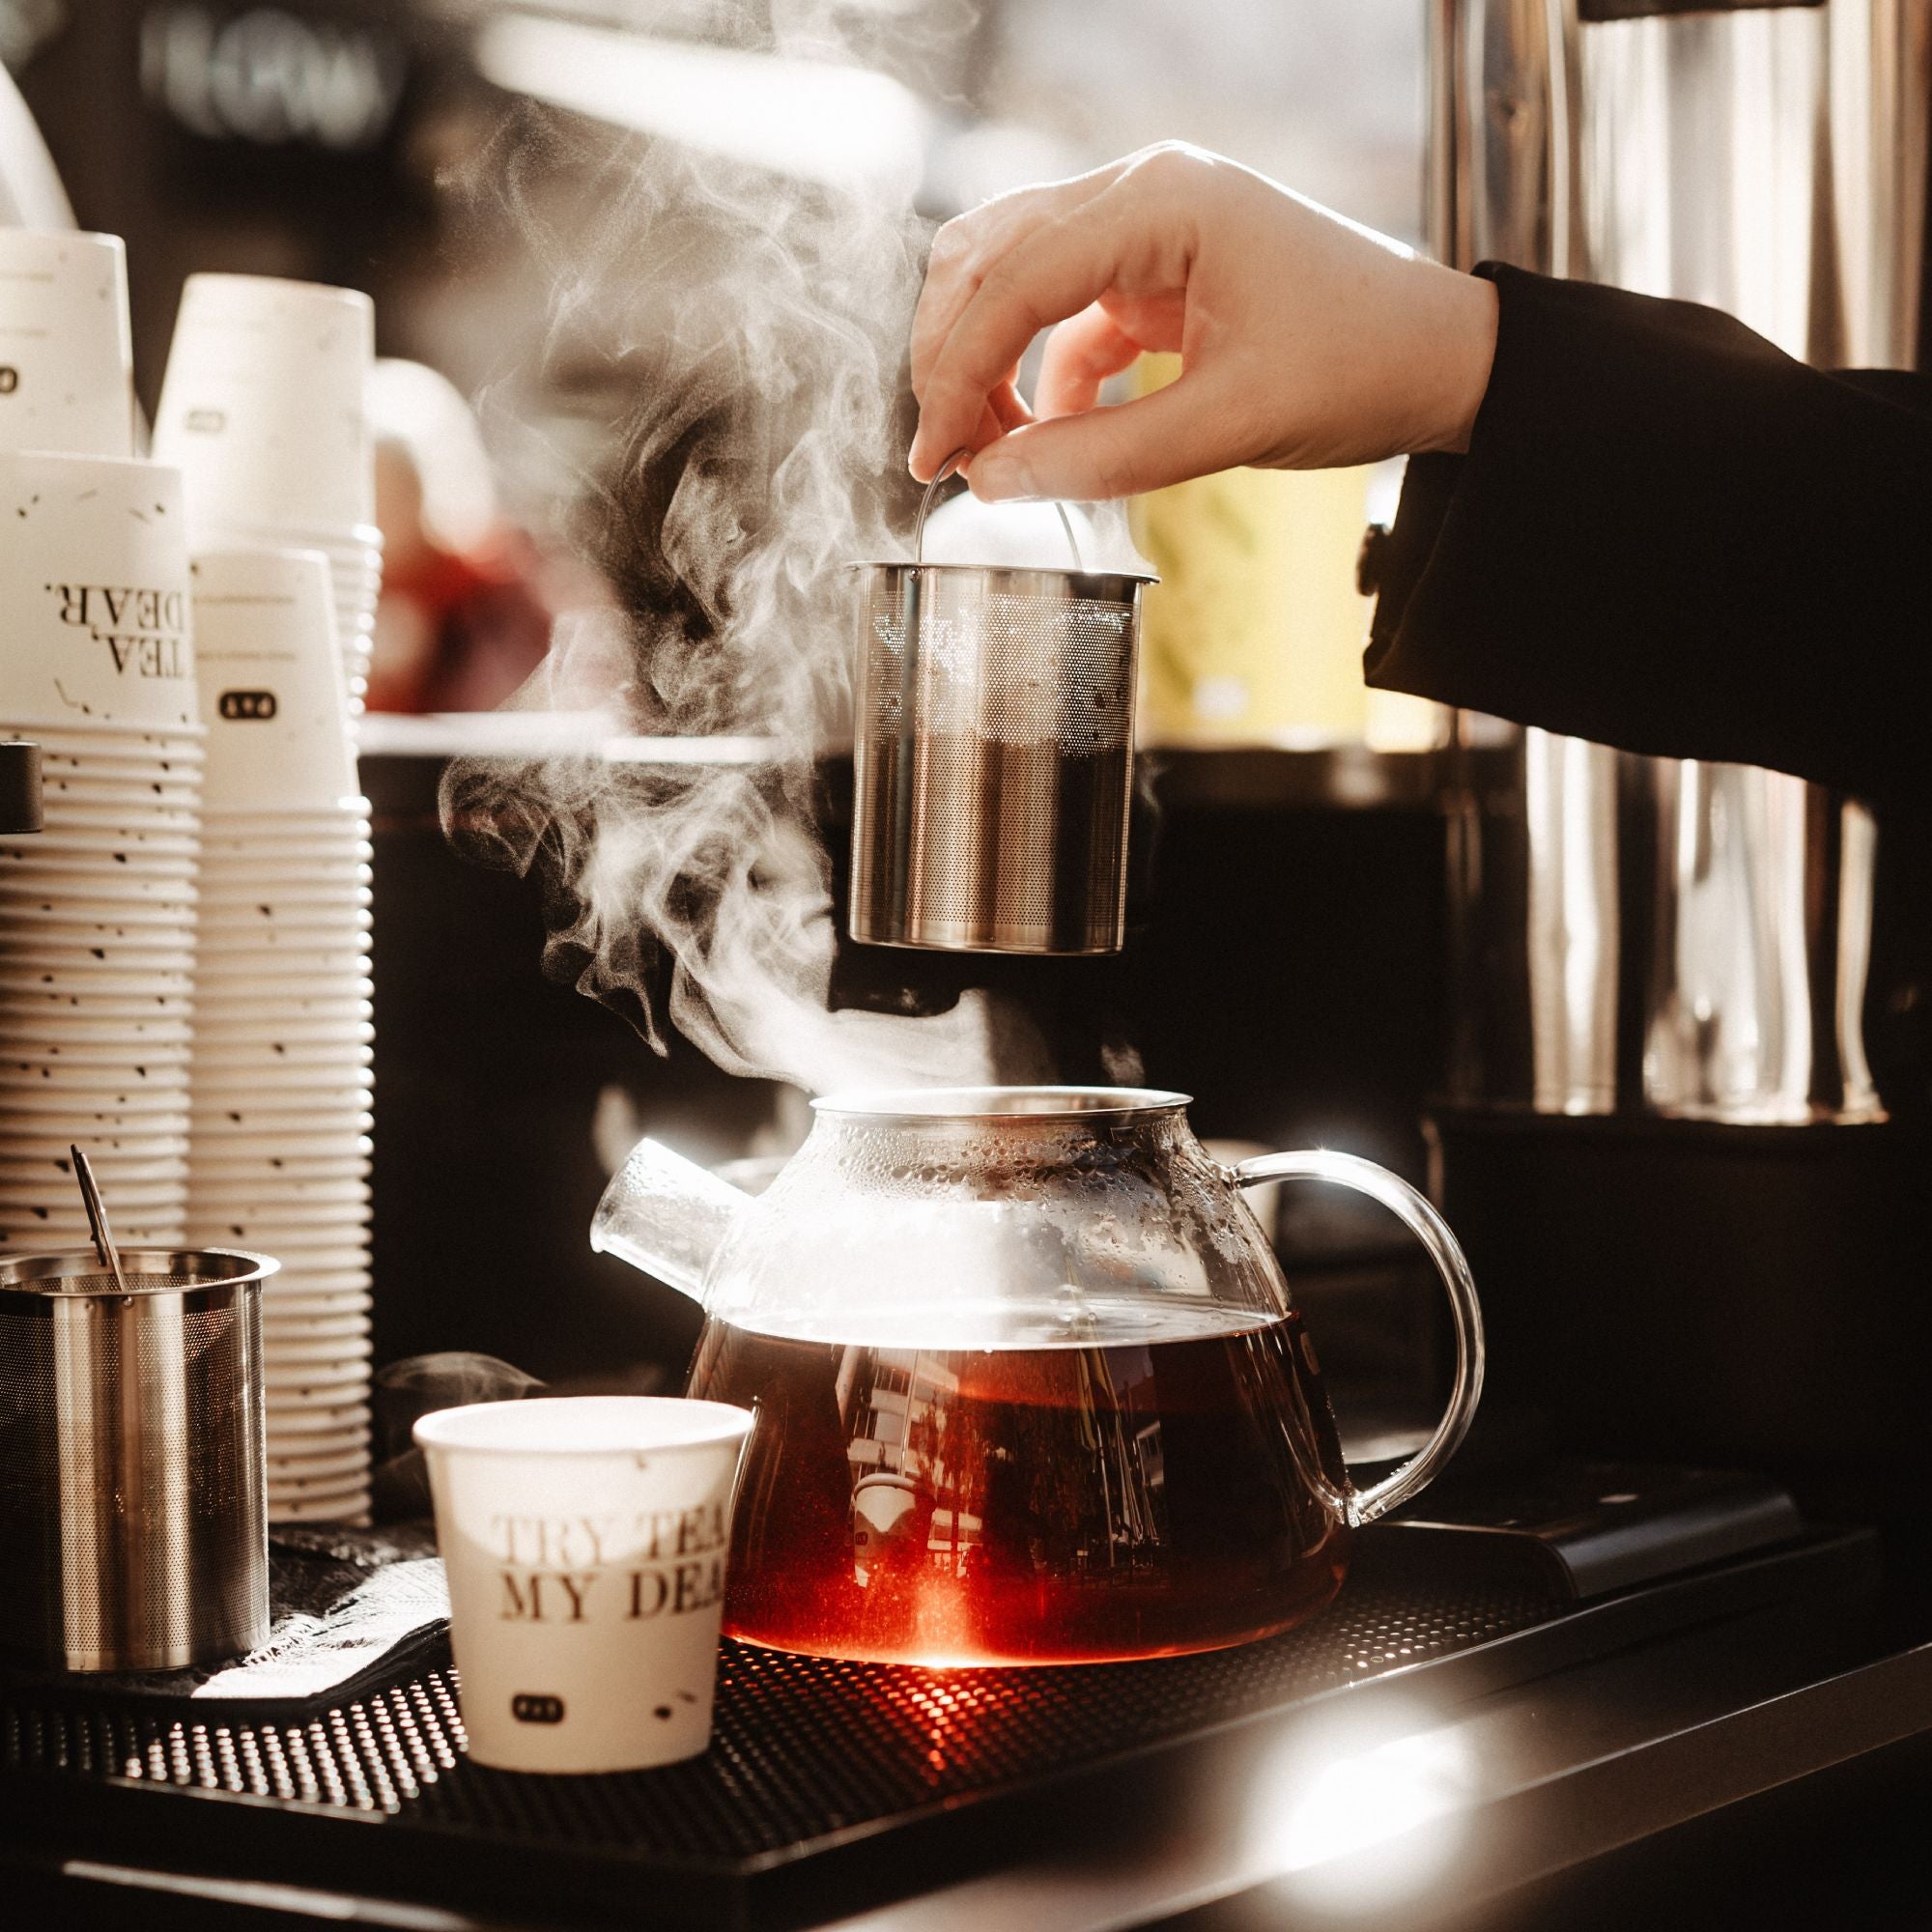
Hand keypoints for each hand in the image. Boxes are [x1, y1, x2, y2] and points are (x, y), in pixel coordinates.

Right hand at [909, 143, 1498, 500]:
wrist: (1443, 360)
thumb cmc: (1360, 368)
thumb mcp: (1230, 424)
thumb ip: (1102, 456)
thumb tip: (989, 484)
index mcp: (1162, 200)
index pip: (1014, 277)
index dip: (957, 372)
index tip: (932, 455)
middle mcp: (1141, 192)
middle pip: (988, 255)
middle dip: (952, 356)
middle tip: (943, 454)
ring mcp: (1143, 228)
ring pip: (1012, 278)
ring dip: (984, 362)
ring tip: (983, 451)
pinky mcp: (1152, 274)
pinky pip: (1061, 316)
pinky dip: (1036, 378)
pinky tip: (1045, 439)